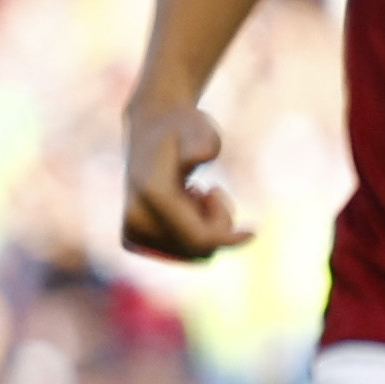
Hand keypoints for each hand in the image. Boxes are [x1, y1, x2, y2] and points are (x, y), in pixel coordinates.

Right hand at [119, 98, 249, 259]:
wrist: (151, 129)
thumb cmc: (184, 129)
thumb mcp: (200, 128)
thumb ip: (202, 143)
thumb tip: (199, 156)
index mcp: (152, 196)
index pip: (201, 239)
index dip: (230, 240)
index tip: (253, 232)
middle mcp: (135, 218)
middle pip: (199, 249)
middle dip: (217, 225)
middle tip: (211, 190)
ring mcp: (131, 231)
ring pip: (192, 254)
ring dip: (205, 229)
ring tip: (195, 195)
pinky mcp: (132, 238)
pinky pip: (180, 253)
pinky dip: (192, 234)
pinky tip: (184, 206)